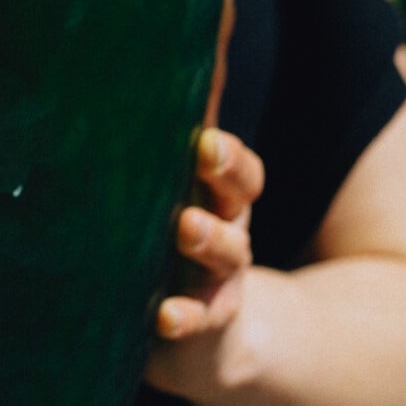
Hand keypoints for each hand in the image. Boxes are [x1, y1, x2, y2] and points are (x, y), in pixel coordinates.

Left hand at [146, 124, 268, 402]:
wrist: (201, 337)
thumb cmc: (171, 246)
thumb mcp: (175, 200)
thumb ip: (169, 146)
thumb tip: (173, 68)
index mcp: (219, 199)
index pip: (239, 170)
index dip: (229, 152)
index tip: (207, 137)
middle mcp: (228, 232)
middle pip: (238, 197)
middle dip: (226, 172)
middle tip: (206, 151)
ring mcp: (220, 278)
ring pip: (227, 253)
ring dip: (210, 237)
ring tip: (187, 226)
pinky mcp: (205, 320)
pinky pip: (200, 317)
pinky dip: (185, 316)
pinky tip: (165, 316)